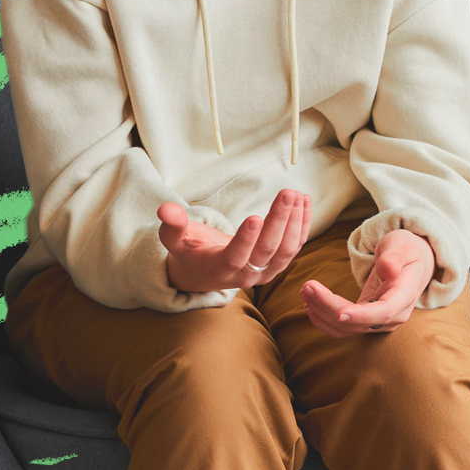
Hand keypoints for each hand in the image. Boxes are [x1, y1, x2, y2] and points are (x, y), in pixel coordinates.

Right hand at [158, 189, 308, 293]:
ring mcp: (264, 273)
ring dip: (294, 222)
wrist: (207, 271)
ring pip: (285, 250)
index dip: (246, 239)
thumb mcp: (175, 239)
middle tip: (287, 194)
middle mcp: (245, 275)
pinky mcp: (277, 265)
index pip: (235, 257)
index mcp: (219, 269)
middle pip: (267, 251)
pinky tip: (304, 202)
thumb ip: (172, 224)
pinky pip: (294, 246)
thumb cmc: (191, 251)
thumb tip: (165, 208)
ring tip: (297, 195)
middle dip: (279, 221)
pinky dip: (301, 225)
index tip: (255, 216)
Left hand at [299, 228, 435, 337]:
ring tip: (305, 291)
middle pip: (357, 322)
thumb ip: (394, 257)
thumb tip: (388, 270)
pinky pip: (343, 327)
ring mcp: (379, 322)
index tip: (339, 313)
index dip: (360, 316)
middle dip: (329, 306)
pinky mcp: (366, 321)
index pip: (383, 312)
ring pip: (346, 328)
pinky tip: (310, 305)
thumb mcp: (402, 245)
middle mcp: (393, 316)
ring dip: (322, 313)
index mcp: (404, 296)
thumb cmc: (407, 250)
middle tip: (307, 286)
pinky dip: (324, 318)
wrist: (413, 263)